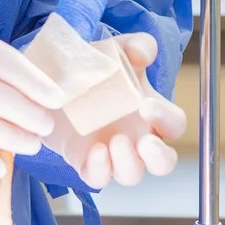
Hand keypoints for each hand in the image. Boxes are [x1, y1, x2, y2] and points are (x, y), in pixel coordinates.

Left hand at [45, 32, 186, 189]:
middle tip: (144, 142)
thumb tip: (144, 52)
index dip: (167, 119)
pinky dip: (100, 170)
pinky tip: (95, 151)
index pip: (174, 124)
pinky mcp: (86, 162)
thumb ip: (133, 46)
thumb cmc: (92, 67)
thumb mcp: (112, 50)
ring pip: (132, 175)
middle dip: (160, 157)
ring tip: (114, 142)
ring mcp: (112, 153)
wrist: (49, 79)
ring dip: (128, 163)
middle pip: (164, 163)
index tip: (145, 105)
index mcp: (149, 112)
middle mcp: (136, 137)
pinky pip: (99, 179)